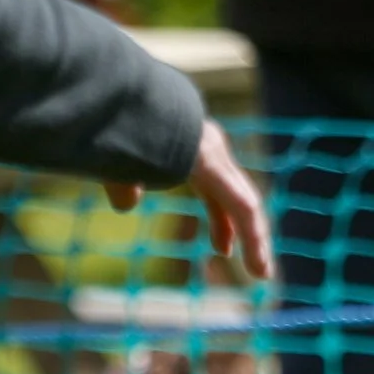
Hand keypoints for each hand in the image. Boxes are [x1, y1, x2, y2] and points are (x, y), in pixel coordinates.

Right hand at [103, 119, 273, 280]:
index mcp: (189, 146)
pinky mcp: (214, 165)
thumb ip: (125, 183)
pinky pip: (241, 207)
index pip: (216, 189)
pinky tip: (258, 266)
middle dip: (244, 231)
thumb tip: (127, 205)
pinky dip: (253, 238)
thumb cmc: (110, 124)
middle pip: (236, 197)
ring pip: (245, 205)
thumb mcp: (117, 163)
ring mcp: (214, 154)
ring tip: (263, 274)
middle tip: (254, 264)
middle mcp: (208, 147)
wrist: (113, 99)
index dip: (222, 219)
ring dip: (256, 241)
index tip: (224, 247)